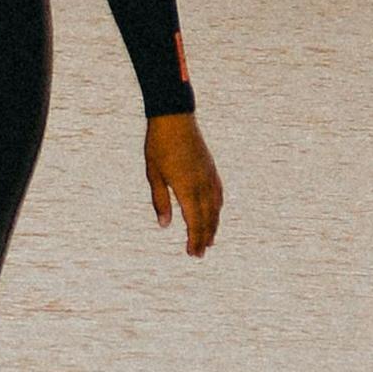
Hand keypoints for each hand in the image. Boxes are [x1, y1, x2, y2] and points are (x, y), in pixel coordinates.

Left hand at [146, 112, 222, 256]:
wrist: (174, 118)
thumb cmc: (159, 145)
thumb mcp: (154, 174)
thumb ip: (160, 200)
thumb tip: (165, 225)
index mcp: (187, 188)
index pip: (194, 221)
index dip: (194, 239)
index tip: (193, 253)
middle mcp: (202, 184)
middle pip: (207, 218)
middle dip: (203, 237)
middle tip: (199, 254)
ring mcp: (209, 176)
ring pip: (215, 207)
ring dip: (213, 225)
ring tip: (209, 240)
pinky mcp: (211, 168)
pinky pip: (218, 193)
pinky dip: (217, 208)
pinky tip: (215, 213)